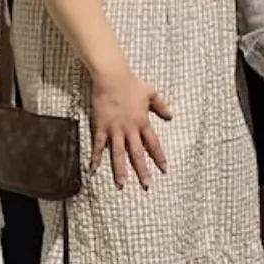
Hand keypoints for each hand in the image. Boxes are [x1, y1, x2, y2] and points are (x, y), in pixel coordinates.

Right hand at [90, 68, 174, 187]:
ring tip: (121, 185)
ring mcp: (114, 129)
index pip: (153, 144)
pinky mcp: (101, 127)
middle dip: (142, 171)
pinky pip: (98, 145)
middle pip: (137, 154)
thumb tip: (171, 117)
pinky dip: (96, 158)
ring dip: (120, 170)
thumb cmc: (132, 83)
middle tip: (146, 186)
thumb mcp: (151, 93)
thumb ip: (161, 106)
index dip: (159, 158)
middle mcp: (129, 129)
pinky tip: (93, 170)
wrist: (112, 78)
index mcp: (142, 122)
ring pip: (118, 154)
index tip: (164, 170)